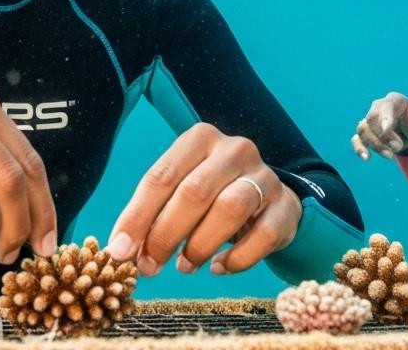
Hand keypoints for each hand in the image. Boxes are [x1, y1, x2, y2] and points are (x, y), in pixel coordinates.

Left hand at [105, 122, 299, 275]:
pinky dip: (238, 258)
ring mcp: (264, 176)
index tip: (120, 251)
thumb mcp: (179, 194)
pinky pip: (263, 235)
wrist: (267, 200)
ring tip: (184, 267)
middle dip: (165, 235)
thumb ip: (151, 216)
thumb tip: (122, 250)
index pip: (161, 177)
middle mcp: (234, 150)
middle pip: (194, 192)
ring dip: (199, 245)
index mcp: (199, 139)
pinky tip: (219, 268)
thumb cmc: (211, 196)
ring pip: (230, 209)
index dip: (137, 217)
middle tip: (149, 266)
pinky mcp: (286, 206)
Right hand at [351, 91, 407, 158]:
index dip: (384, 118)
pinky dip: (359, 148)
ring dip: (374, 144)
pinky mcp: (365, 135)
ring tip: (390, 156)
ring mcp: (370, 121)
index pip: (386, 107)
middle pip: (372, 119)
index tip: (386, 131)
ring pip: (363, 130)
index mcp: (394, 101)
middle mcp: (379, 108)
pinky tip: (367, 158)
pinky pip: (356, 140)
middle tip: (399, 147)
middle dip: (383, 136)